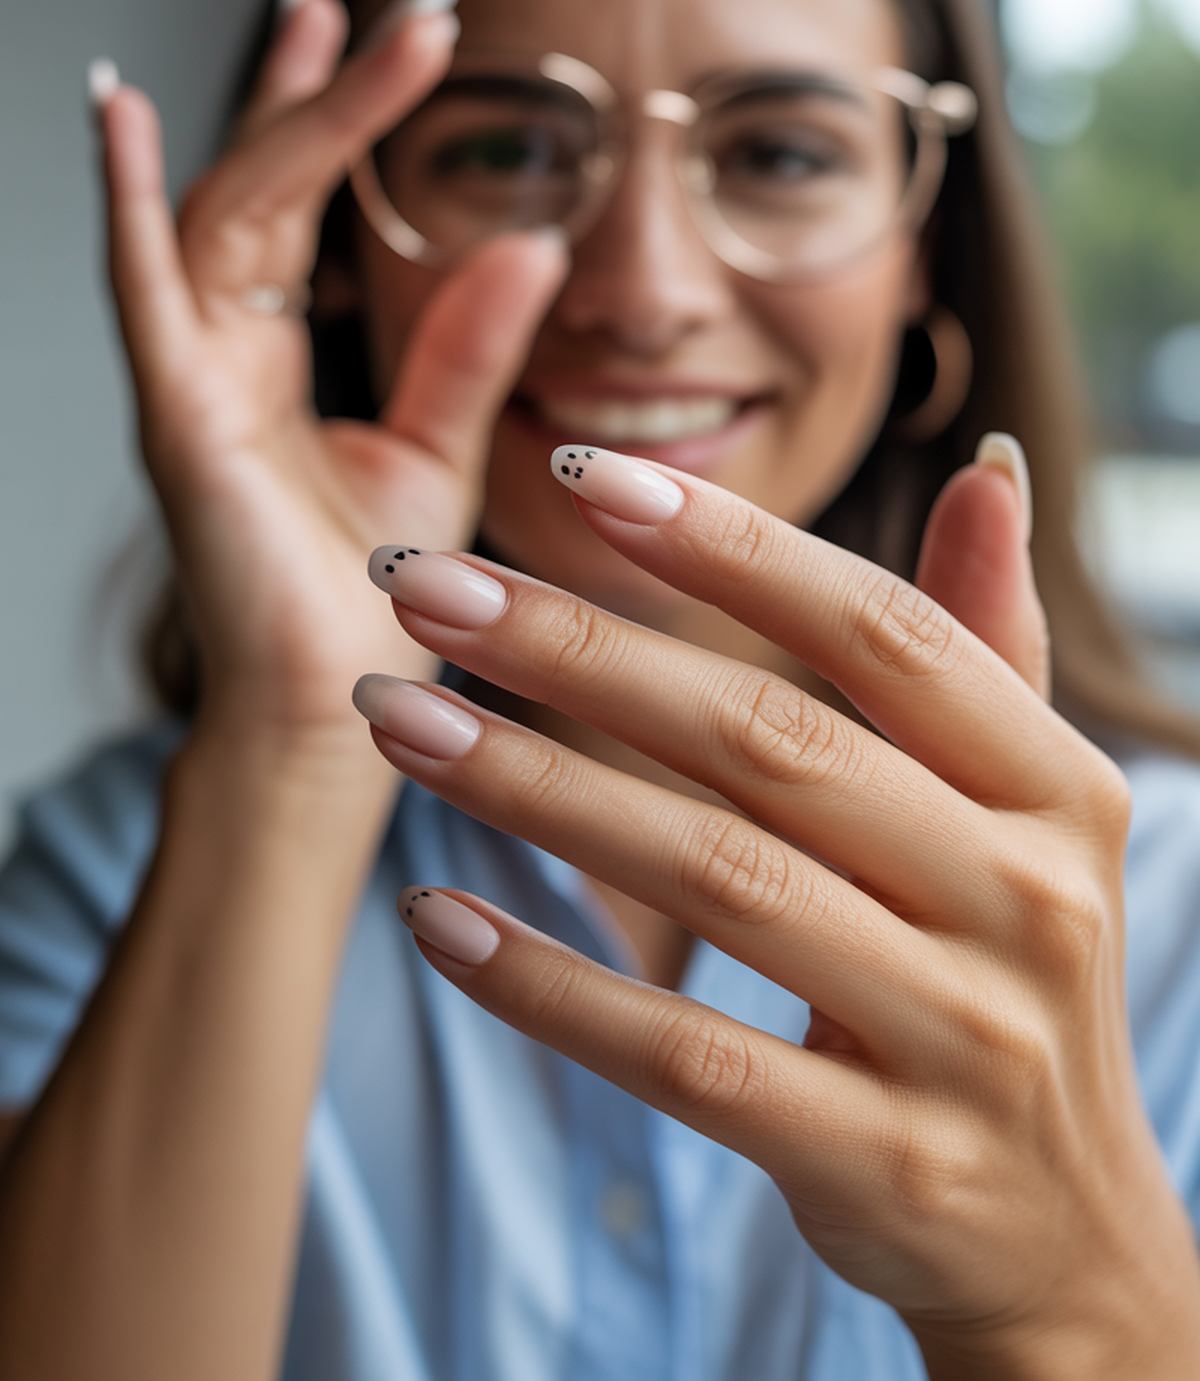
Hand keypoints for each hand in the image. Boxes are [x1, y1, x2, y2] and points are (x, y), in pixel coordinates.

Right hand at [96, 0, 567, 773]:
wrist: (336, 710)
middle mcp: (222, 350)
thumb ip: (470, 345)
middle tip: (397, 5)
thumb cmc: (369, 594)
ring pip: (226, 213)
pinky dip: (129, 205)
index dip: (336, 107)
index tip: (393, 26)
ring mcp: (191, 378)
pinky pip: (145, 295)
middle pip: (264, 184)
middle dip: (323, 89)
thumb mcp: (436, 443)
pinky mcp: (180, 419)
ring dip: (281, 116)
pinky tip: (125, 117)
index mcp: (274, 354)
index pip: (300, 201)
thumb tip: (529, 239)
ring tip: (332, 19)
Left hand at [354, 448, 1199, 1377]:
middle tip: (420, 587)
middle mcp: (1026, 900)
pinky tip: (437, 920)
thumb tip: (986, 466)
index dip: (731, 546)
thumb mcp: (1029, 807)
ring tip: (395, 722)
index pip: (881, 632)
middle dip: (577, 651)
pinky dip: (552, 986)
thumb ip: (984, 644)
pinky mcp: (880, 1161)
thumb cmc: (1007, 968)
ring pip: (715, 880)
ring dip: (534, 789)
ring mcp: (961, 1039)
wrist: (1068, 1229)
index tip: (577, 476)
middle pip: (771, 741)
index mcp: (1054, 787)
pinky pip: (686, 1059)